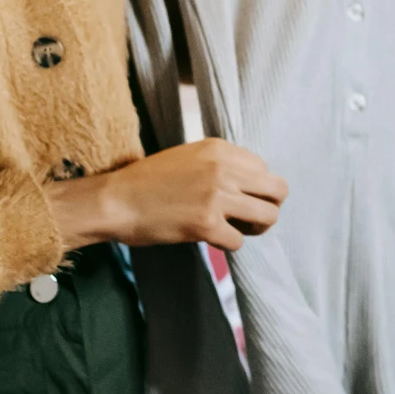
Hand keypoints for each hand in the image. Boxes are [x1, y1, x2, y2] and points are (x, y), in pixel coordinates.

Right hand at [47, 139, 286, 253]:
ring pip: (268, 216)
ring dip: (256, 228)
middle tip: (251, 218)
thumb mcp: (189, 157)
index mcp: (221, 149)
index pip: (265, 168)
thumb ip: (222, 164)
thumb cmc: (148, 181)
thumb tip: (251, 183)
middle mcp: (225, 169)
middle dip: (269, 207)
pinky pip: (239, 241)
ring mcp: (218, 196)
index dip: (256, 187)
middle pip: (278, 190)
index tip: (241, 197)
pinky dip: (228, 244)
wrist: (116, 200)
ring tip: (237, 230)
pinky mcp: (207, 224)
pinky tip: (211, 238)